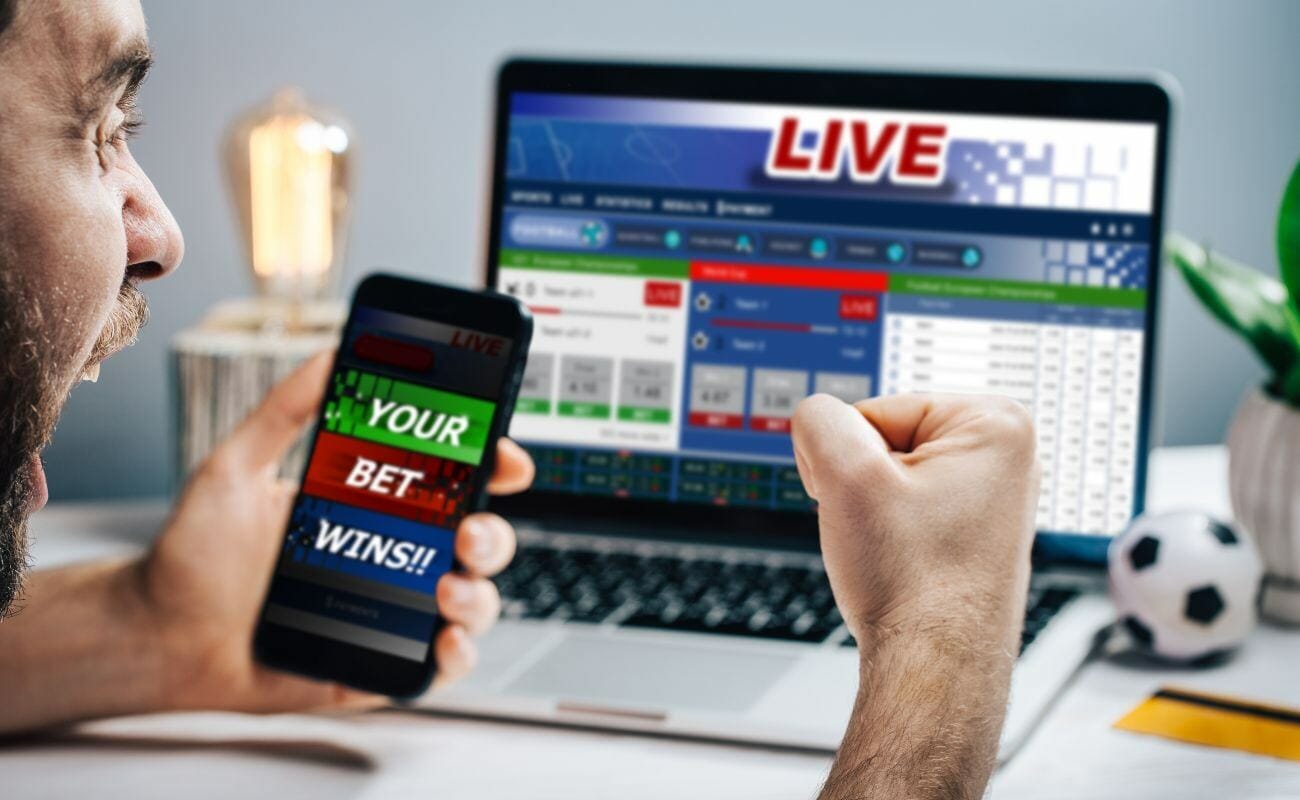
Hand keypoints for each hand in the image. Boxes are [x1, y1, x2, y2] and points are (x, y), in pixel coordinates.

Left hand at [138, 352, 532, 711]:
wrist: (158, 636)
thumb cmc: (195, 557)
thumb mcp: (237, 467)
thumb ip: (285, 409)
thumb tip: (331, 351)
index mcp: (373, 508)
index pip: (452, 483)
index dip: (491, 467)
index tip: (503, 455)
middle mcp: (394, 559)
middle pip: (478, 541)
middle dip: (493, 533)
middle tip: (467, 530)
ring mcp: (392, 615)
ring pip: (473, 601)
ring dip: (479, 594)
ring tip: (447, 589)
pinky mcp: (380, 666)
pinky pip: (442, 666)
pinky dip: (459, 654)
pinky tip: (445, 639)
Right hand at [795, 393, 1039, 799]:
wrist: (935, 670)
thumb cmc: (912, 582)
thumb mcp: (846, 475)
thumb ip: (818, 419)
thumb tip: (819, 419)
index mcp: (997, 422)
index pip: (872, 411)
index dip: (850, 461)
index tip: (876, 508)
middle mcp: (1009, 455)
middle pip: (885, 439)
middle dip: (864, 484)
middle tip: (887, 535)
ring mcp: (994, 496)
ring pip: (891, 477)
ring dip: (873, 510)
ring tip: (898, 553)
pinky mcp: (975, 529)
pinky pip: (907, 508)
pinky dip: (890, 532)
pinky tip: (905, 564)